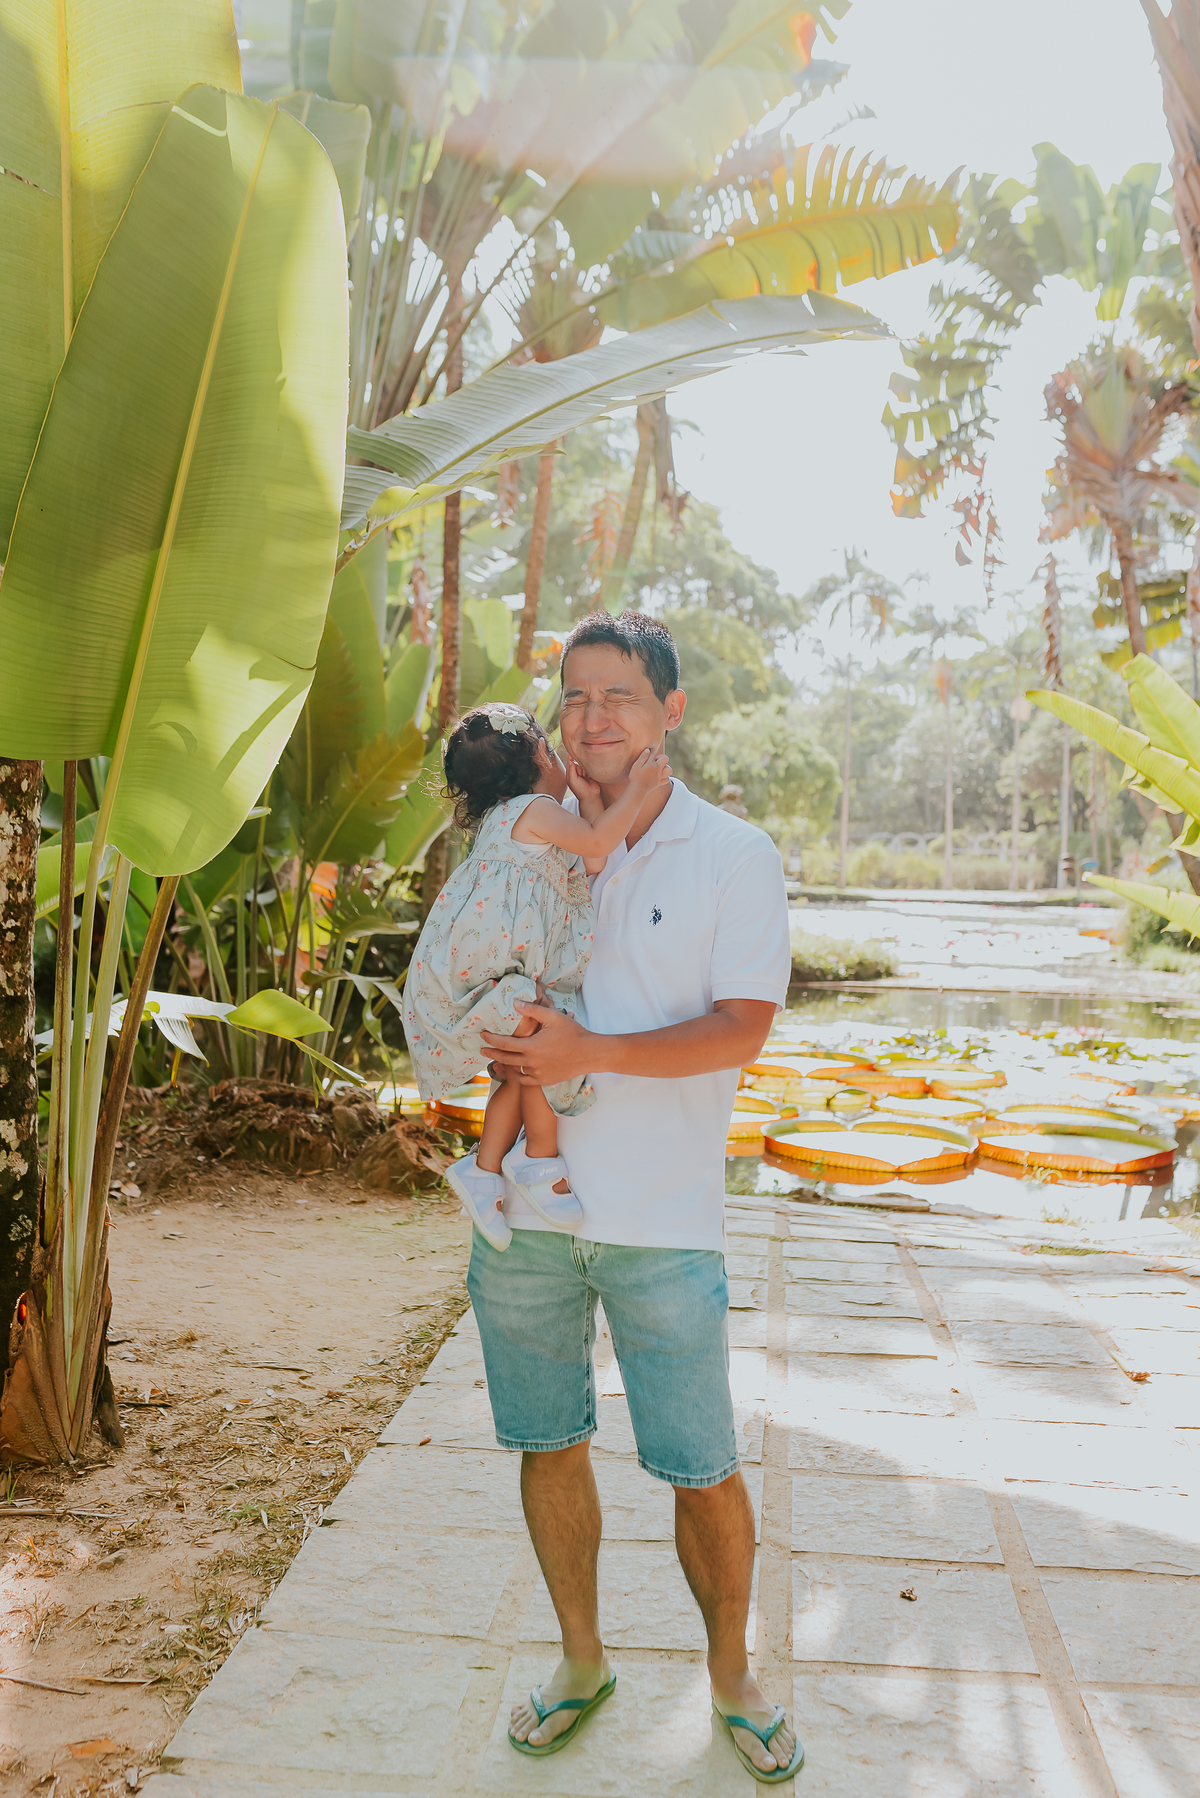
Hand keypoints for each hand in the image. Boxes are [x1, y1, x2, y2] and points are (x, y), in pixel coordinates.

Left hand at [481, 1002, 596, 1084]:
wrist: (589, 1053)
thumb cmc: (572, 1033)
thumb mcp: (553, 1017)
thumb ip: (532, 1010)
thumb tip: (515, 1003)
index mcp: (531, 1046)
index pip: (503, 1044)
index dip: (491, 1039)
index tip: (483, 1036)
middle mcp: (532, 1062)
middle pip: (505, 1059)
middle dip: (491, 1054)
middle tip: (482, 1050)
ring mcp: (538, 1073)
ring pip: (515, 1070)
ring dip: (505, 1065)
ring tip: (497, 1061)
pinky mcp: (545, 1080)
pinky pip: (526, 1080)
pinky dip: (519, 1075)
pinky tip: (516, 1071)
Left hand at [566, 757, 603, 820]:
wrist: (590, 796)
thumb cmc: (580, 790)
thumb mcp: (572, 779)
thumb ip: (571, 770)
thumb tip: (570, 761)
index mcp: (570, 775)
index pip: (569, 763)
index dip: (570, 757)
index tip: (572, 751)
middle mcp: (576, 774)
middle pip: (577, 764)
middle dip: (580, 767)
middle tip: (581, 775)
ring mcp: (583, 774)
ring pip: (583, 766)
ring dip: (585, 770)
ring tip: (586, 777)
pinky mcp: (589, 775)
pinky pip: (589, 768)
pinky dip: (589, 770)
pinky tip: (589, 776)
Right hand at [628, 747, 671, 793]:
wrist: (637, 790)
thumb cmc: (636, 776)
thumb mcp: (637, 765)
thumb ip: (643, 757)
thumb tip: (648, 750)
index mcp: (654, 764)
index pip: (653, 755)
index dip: (648, 755)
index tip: (644, 758)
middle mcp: (659, 770)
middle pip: (665, 759)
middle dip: (660, 758)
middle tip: (653, 762)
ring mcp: (660, 777)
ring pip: (669, 770)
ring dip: (665, 767)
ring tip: (658, 768)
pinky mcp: (659, 783)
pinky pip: (667, 780)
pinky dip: (665, 777)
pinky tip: (658, 776)